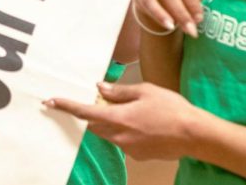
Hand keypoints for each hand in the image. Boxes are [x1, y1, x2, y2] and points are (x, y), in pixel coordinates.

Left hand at [46, 81, 196, 160]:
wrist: (194, 134)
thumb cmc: (171, 108)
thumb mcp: (145, 91)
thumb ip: (119, 91)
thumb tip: (99, 89)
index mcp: (118, 118)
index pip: (85, 112)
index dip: (66, 106)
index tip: (51, 101)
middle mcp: (119, 136)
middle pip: (96, 125)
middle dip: (96, 113)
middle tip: (108, 100)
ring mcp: (128, 149)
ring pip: (110, 133)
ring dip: (113, 121)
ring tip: (136, 111)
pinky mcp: (138, 156)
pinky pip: (124, 141)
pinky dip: (127, 131)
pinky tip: (146, 123)